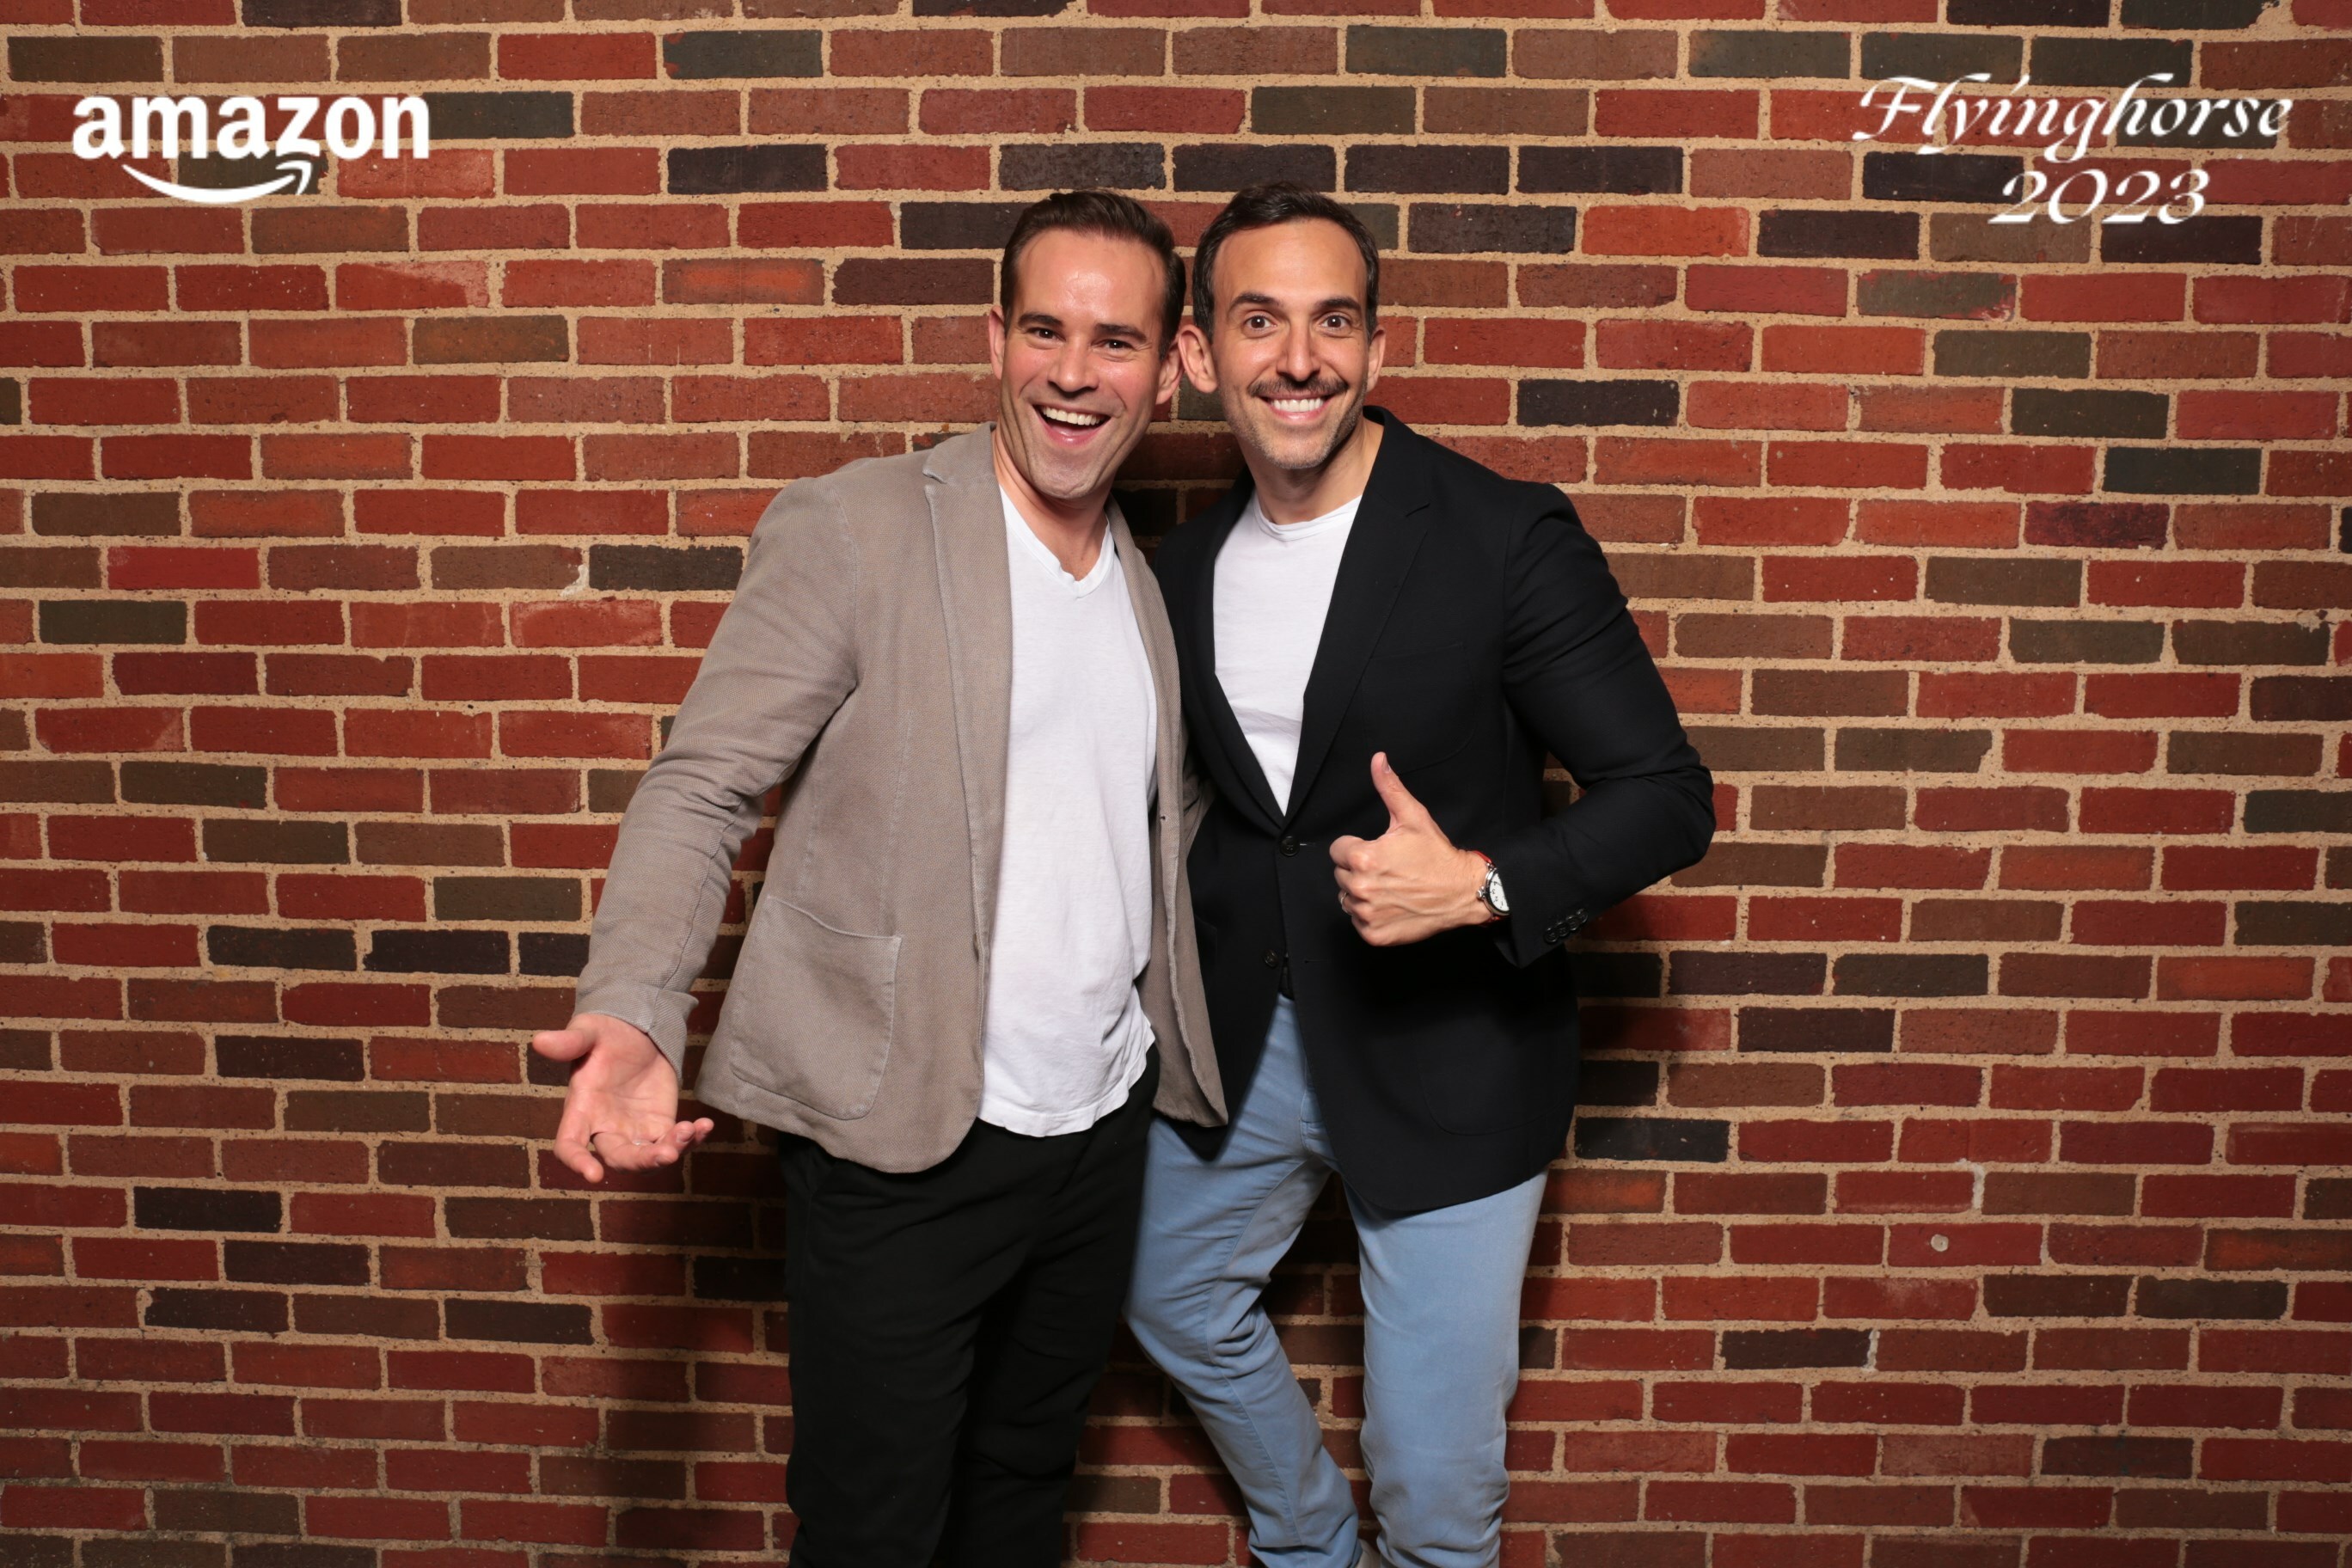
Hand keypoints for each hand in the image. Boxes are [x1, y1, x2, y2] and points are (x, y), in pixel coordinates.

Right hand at [532, 1012, 714, 1182]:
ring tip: (691, 1130)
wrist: (637, 1031)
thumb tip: (539, 1040)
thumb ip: (569, 1042)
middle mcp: (605, 1128)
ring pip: (648, 1157)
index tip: (594, 1175)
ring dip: (671, 1151)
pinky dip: (692, 1140)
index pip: (570, 1144)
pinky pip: (674, 1143)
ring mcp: (634, 1131)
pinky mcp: (659, 1125)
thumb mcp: (588, 1033)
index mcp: (581, 1110)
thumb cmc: (605, 1034)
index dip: (577, 1162)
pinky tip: (706, 1126)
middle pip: (619, 1159)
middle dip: (642, 1161)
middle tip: (666, 1153)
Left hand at [1329, 752, 1491, 946]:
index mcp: (1364, 857)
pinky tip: (1392, 905)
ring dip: (1363, 893)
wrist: (1462, 892)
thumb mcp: (1413, 817)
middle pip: (1341, 874)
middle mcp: (1361, 887)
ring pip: (1347, 899)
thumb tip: (1377, 760)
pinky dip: (1371, 916)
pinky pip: (1358, 922)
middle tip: (1388, 869)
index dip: (1357, 848)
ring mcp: (1367, 914)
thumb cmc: (1437, 856)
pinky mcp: (1374, 934)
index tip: (1378, 852)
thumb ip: (1389, 788)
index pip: (1337, 851)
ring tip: (1391, 886)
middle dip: (1359, 870)